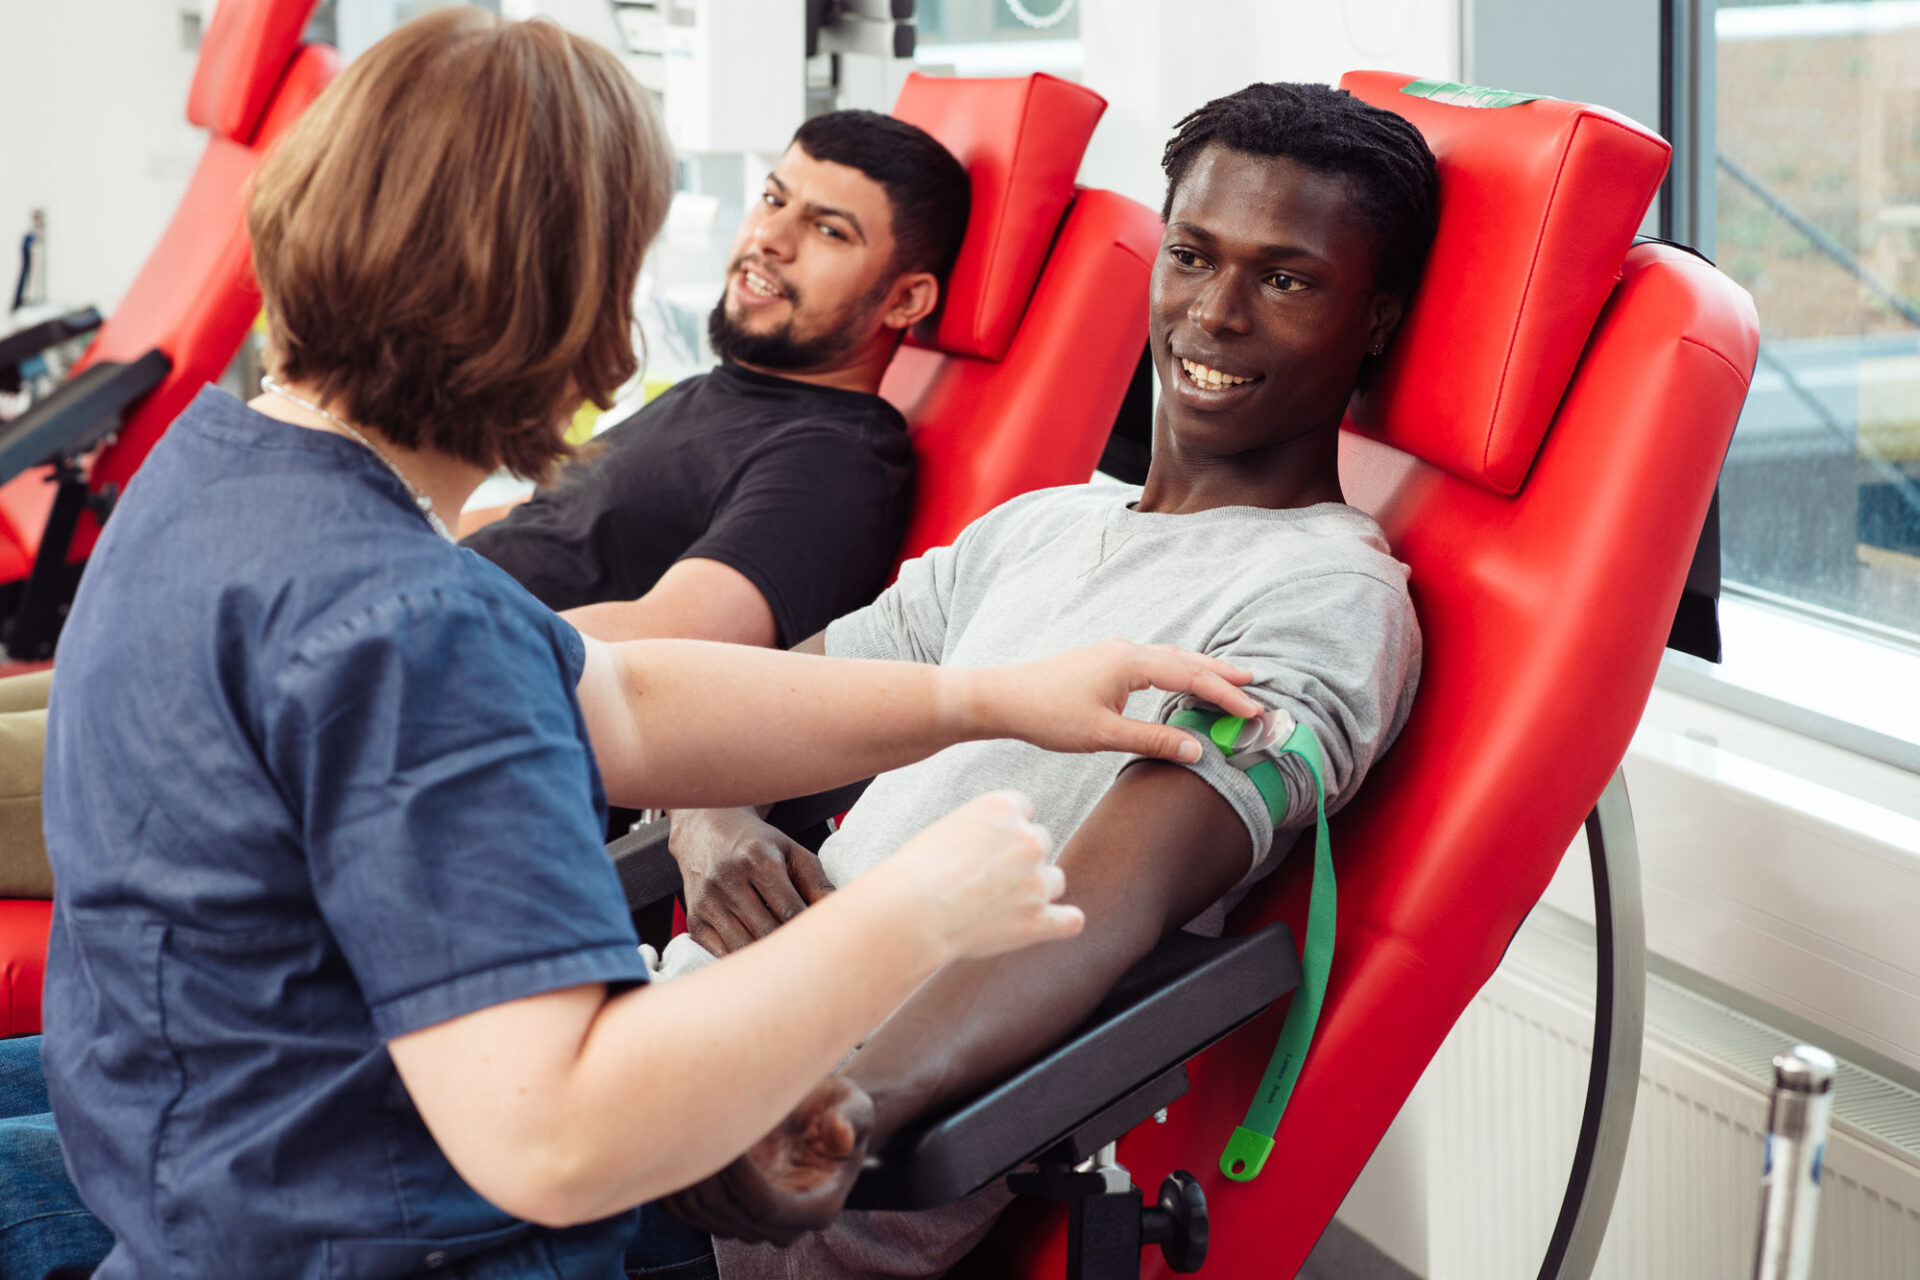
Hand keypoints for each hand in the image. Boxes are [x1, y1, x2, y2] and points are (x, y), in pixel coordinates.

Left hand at [663, 1076, 874, 1245]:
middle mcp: (784, 1226)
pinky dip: (675, 1180)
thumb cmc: (838, 1110)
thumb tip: (840, 1135)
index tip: (727, 1132)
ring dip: (687, 1173)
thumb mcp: (855, 1106)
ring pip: (702, 1214)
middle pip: (728, 1213)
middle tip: (696, 1119)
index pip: (765, 1206)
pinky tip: (678, 1141)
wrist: (819, 1120)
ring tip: (687, 1123)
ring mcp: (752, 1226)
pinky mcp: (726, 1216)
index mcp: (819, 1207)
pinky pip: (687, 1211)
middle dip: (707, 1169)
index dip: (738, 1175)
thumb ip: (851, 1119)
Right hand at [668, 808, 834, 956]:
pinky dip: (742, 963)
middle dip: (789, 950)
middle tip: (808, 960)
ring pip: (744, 948)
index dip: (809, 933)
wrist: (706, 831)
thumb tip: (838, 916)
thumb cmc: (756, 845)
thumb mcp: (792, 852)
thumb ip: (817, 883)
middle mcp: (729, 880)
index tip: (822, 944)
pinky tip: (757, 960)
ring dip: (766, 961)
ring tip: (785, 964)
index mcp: (758, 860)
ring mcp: (708, 902)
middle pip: (767, 933)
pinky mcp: (695, 920)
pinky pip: (721, 954)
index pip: (790, 911)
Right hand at [874, 790, 1083, 963]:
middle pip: (1040, 843)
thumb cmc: (916, 870)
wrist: (913, 911)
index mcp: (1003, 807)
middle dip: (1019, 859)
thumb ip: (979, 832)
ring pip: (1055, 880)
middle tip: (988, 877)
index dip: (1005, 829)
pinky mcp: (1037, 920)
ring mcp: (1037, 881)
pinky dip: (1062, 922)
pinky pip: (1069, 920)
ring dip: (1035, 890)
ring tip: (1002, 904)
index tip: (989, 844)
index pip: (1023, 808)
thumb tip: (989, 850)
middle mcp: (1028, 839)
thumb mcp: (946, 829)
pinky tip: (1053, 922)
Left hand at [963, 640, 1262, 763]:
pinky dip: (1178, 671)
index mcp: (1130, 663)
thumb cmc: (1047, 714)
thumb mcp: (1103, 735)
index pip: (1190, 677)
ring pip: (1170, 658)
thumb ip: (1152, 740)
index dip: (1224, 695)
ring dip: (1201, 670)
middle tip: (1255, 686)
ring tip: (1230, 680)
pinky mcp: (1104, 663)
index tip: (1253, 710)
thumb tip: (1196, 749)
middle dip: (1221, 675)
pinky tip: (1182, 682)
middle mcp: (1126, 651)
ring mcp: (1114, 654)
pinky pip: (1153, 663)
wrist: (1003, 698)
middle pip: (1186, 660)